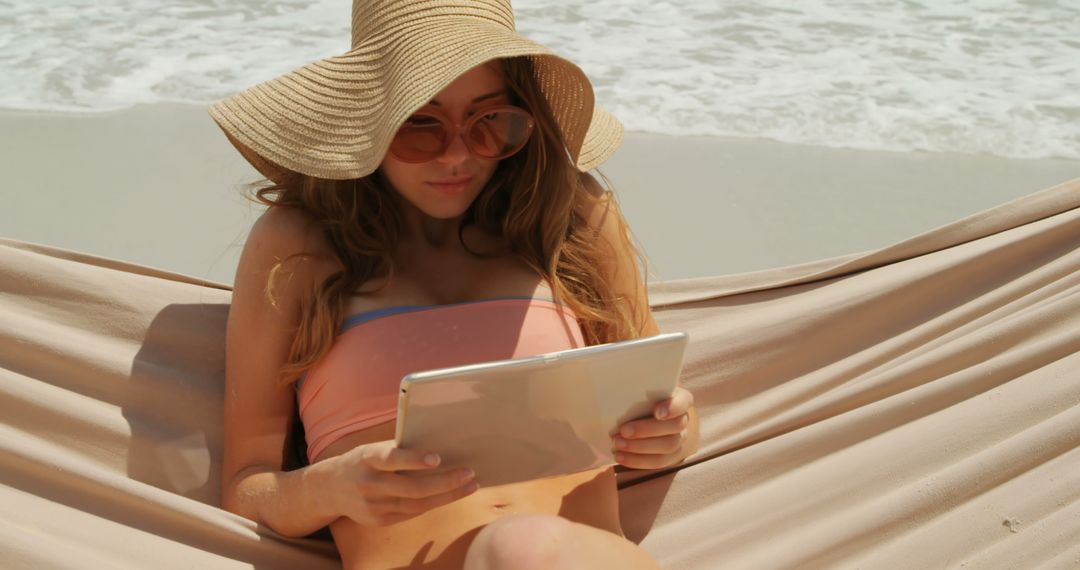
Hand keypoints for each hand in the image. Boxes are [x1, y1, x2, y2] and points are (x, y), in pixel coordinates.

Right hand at [317, 441, 477, 526]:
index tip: (437, 459)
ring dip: (447, 495)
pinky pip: (412, 513)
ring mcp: (374, 506)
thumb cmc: (363, 461)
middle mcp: (369, 484)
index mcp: (367, 458)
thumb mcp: (374, 448)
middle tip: (469, 473)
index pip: (392, 460)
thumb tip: (440, 443)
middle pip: (412, 488)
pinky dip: (433, 503)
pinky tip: (451, 495)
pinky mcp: (379, 520)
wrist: (330, 488)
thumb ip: (400, 449)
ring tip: (469, 485)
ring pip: (417, 504)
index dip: (414, 460)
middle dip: (445, 482)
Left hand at [613, 386, 693, 469]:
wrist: (655, 419)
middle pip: (674, 427)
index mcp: (680, 399)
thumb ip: (636, 390)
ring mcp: (680, 440)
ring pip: (667, 446)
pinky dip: (637, 461)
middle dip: (647, 430)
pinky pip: (658, 462)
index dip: (673, 408)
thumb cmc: (646, 400)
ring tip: (618, 444)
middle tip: (624, 430)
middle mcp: (683, 420)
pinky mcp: (671, 457)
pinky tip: (620, 456)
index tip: (657, 412)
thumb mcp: (644, 390)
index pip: (683, 401)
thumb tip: (612, 388)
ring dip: (640, 447)